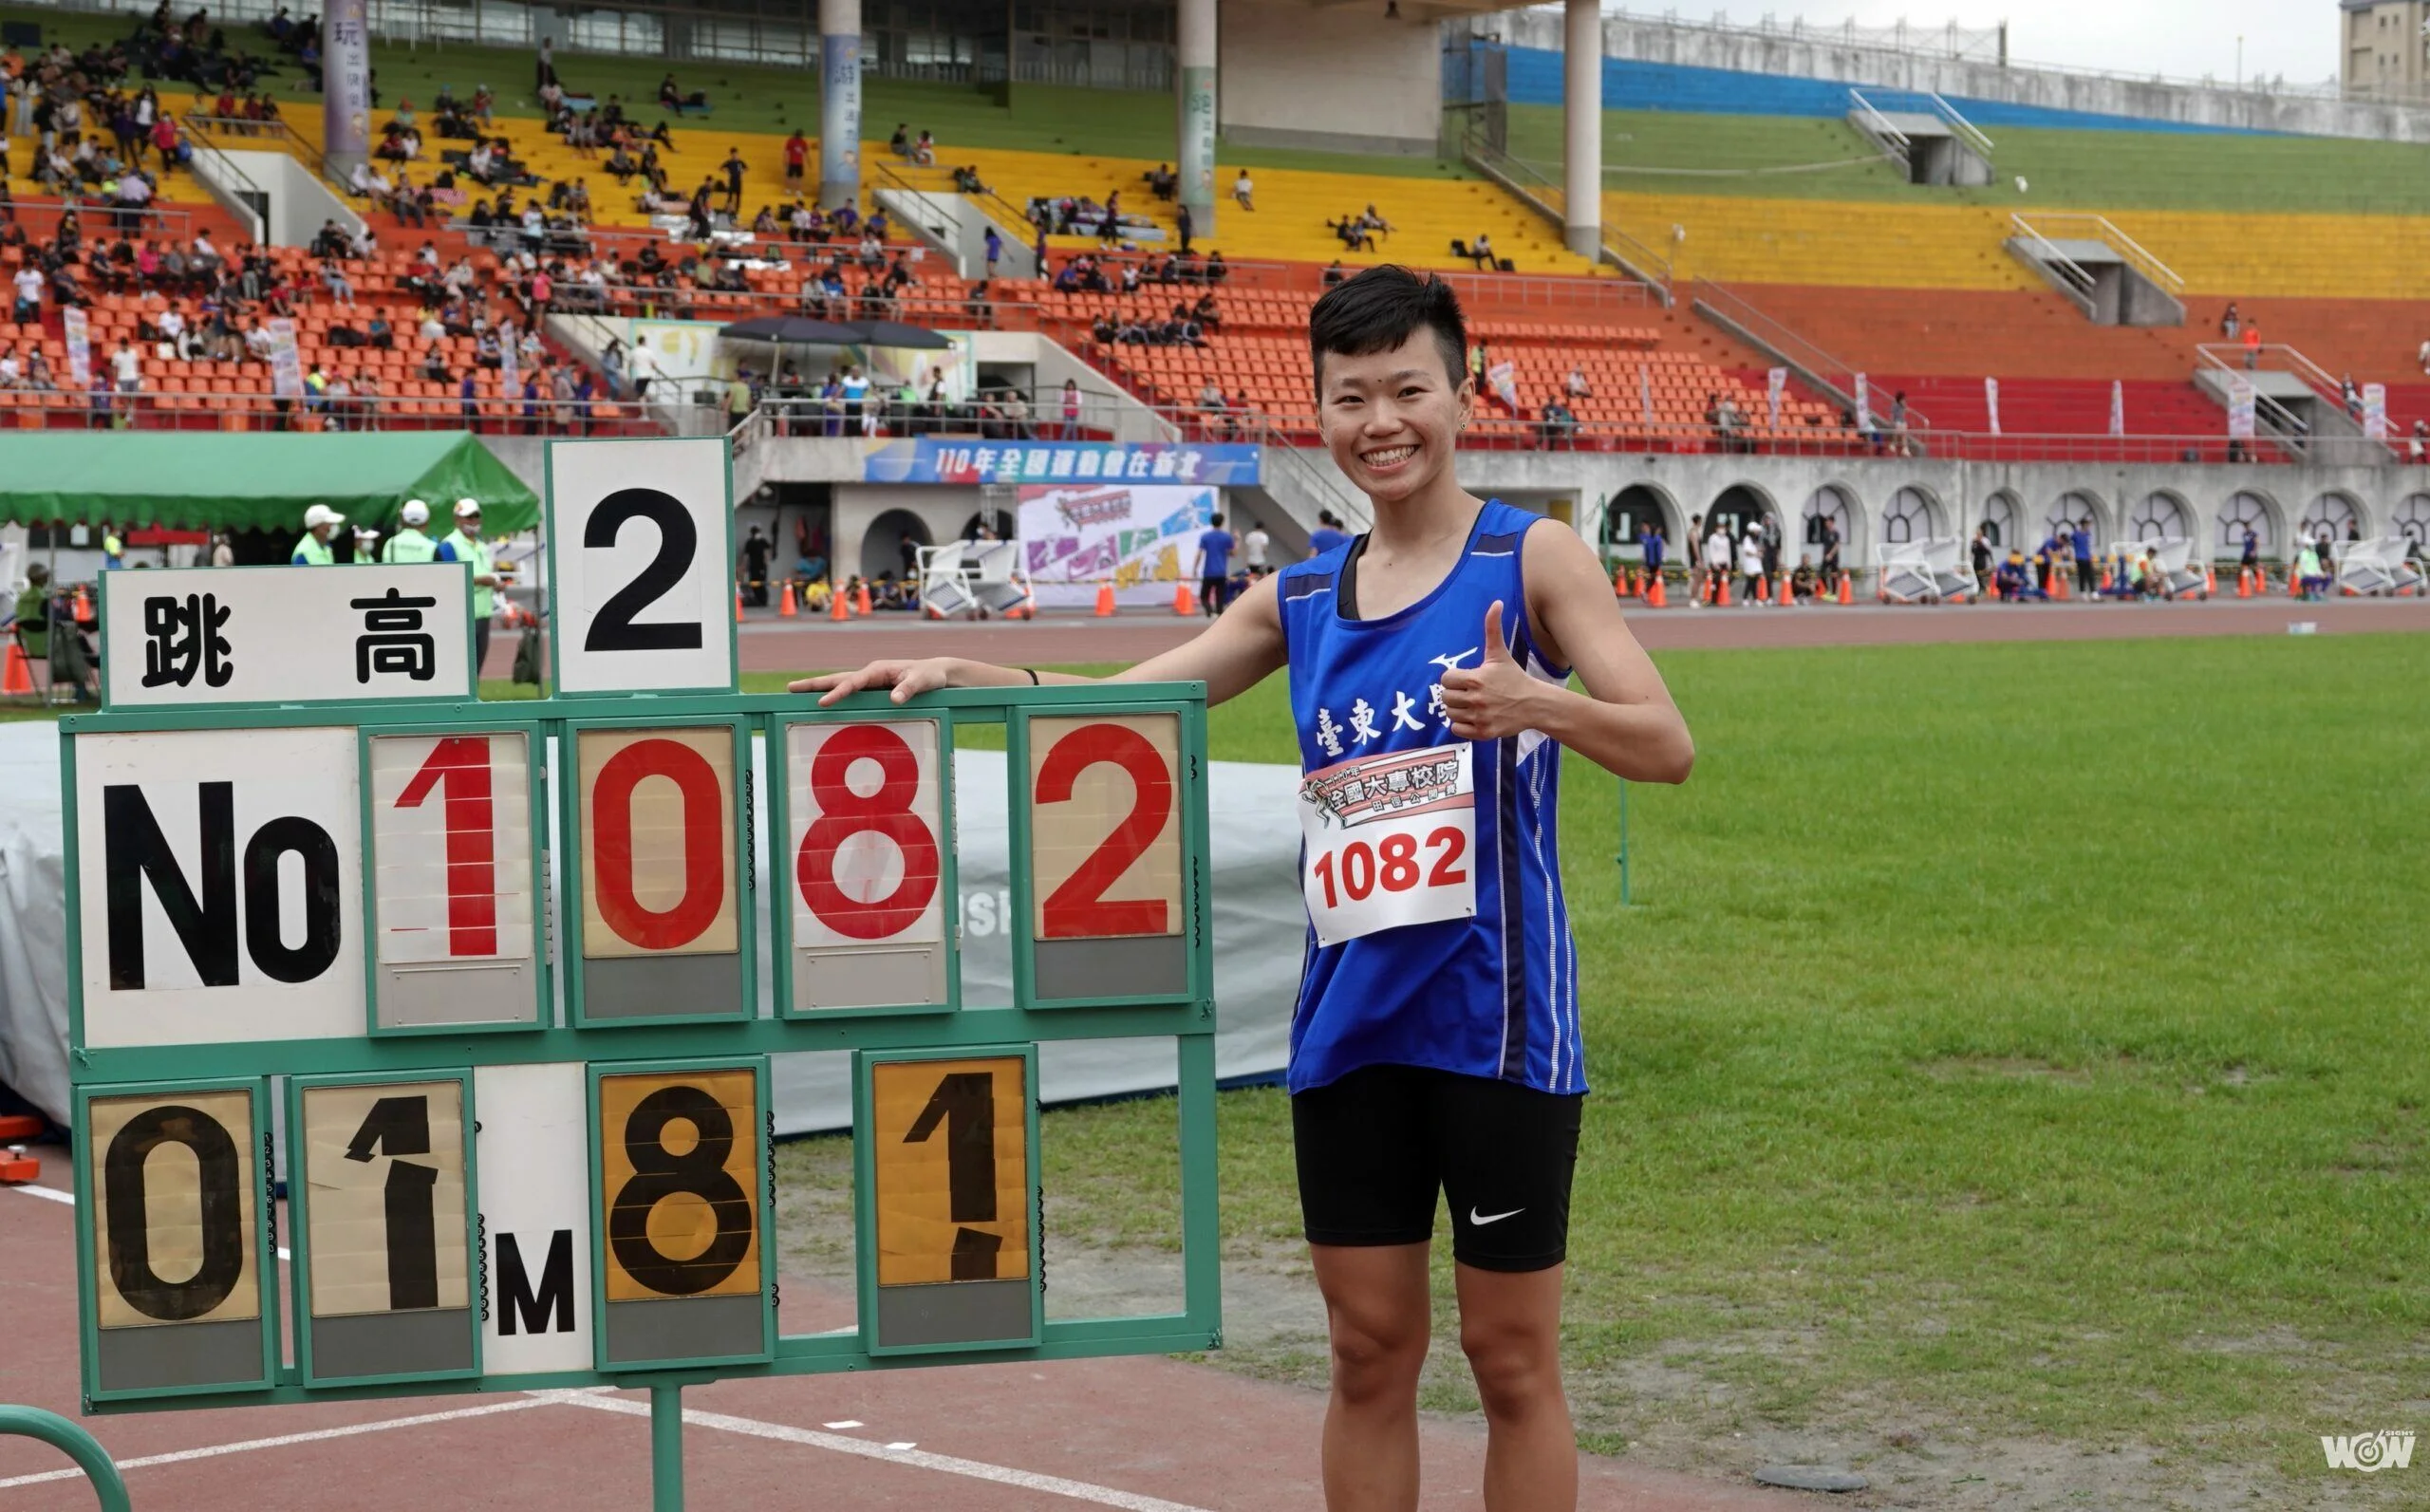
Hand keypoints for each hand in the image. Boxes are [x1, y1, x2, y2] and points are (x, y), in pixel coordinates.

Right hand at [787, 657, 956, 705]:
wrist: (938, 673)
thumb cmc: (931, 675)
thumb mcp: (924, 681)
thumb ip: (909, 689)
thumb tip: (894, 699)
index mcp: (878, 669)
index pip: (853, 682)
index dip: (837, 693)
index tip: (822, 703)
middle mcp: (871, 673)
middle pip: (837, 679)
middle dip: (814, 684)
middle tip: (790, 688)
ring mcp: (870, 682)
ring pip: (841, 685)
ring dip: (820, 689)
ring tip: (796, 692)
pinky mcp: (873, 690)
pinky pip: (850, 694)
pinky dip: (834, 696)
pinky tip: (823, 704)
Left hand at [1437, 602, 1540, 741]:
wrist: (1535, 703)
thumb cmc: (1514, 677)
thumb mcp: (1500, 653)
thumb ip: (1493, 628)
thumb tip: (1496, 602)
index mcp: (1476, 678)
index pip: (1446, 679)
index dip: (1453, 679)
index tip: (1464, 679)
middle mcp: (1476, 699)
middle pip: (1445, 698)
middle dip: (1454, 694)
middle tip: (1467, 693)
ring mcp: (1480, 717)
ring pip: (1450, 714)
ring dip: (1457, 710)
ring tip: (1470, 704)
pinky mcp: (1484, 732)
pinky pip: (1457, 730)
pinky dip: (1461, 725)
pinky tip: (1473, 717)